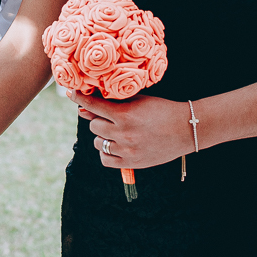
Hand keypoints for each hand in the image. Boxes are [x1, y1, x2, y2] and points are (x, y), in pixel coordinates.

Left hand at [68, 89, 191, 168]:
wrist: (185, 129)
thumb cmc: (161, 110)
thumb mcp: (138, 100)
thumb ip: (112, 103)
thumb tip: (83, 109)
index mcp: (125, 114)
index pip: (93, 105)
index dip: (79, 98)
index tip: (70, 93)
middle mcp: (123, 133)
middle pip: (94, 126)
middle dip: (98, 120)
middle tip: (110, 118)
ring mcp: (127, 150)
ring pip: (97, 142)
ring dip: (102, 136)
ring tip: (116, 132)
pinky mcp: (131, 163)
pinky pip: (105, 159)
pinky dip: (105, 152)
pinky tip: (114, 145)